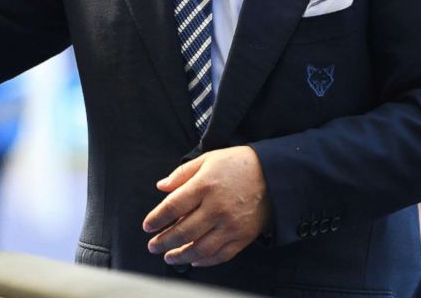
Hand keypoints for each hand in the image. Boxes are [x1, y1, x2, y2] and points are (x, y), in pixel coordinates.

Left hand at [143, 146, 269, 267]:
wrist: (273, 174)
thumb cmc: (237, 164)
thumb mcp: (207, 159)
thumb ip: (182, 173)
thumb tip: (161, 186)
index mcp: (205, 185)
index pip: (173, 206)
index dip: (157, 218)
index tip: (147, 226)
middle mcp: (216, 208)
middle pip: (184, 231)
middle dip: (164, 241)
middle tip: (152, 246)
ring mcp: (230, 225)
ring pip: (201, 248)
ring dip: (181, 256)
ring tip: (169, 257)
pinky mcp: (243, 236)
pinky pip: (221, 255)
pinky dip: (205, 261)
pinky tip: (194, 260)